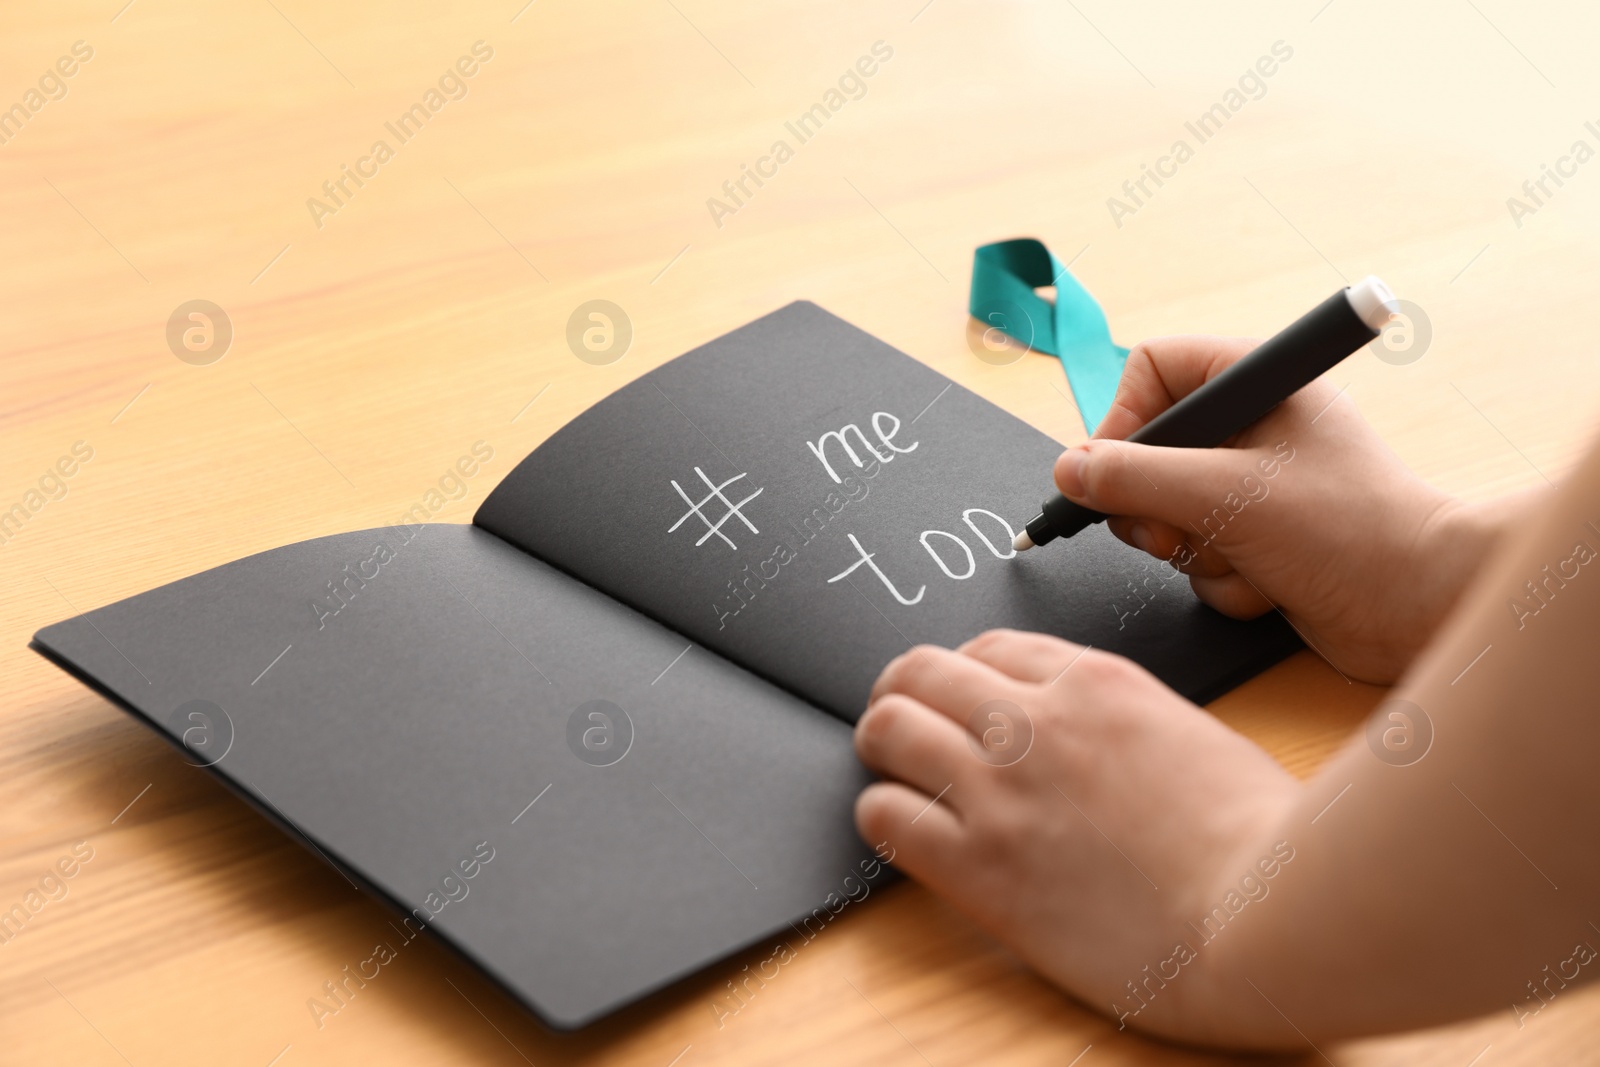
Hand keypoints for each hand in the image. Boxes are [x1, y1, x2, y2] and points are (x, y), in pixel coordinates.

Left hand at [854, 630, 1302, 1042]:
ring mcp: (1002, 792)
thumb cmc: (1263, 841)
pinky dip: (881, 815)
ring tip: (887, 766)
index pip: (991, 647)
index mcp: (1096, 683)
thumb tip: (1097, 740)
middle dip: (903, 690)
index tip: (962, 697)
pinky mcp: (980, 866)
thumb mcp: (1195, 738)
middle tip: (899, 716)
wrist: (1267, 919)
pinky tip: (899, 826)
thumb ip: (1128, 723)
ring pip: (889, 729)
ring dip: (880, 744)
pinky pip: (885, 818)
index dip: (966, 672)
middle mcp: (1036, 723)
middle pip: (923, 670)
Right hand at [1054, 335, 1514, 682]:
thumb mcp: (1224, 495)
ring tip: (1243, 561)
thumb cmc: (1347, 530)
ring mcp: (1256, 487)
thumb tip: (1067, 471)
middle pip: (1148, 452)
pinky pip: (1200, 555)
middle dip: (1154, 507)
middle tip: (1172, 533)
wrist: (1424, 607)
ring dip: (1194, 550)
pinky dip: (1225, 579)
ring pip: (1168, 513)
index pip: (1152, 370)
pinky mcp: (1262, 541)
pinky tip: (1270, 586)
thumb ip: (1134, 479)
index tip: (1108, 474)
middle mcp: (1253, 428)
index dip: (1120, 420)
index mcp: (1257, 383)